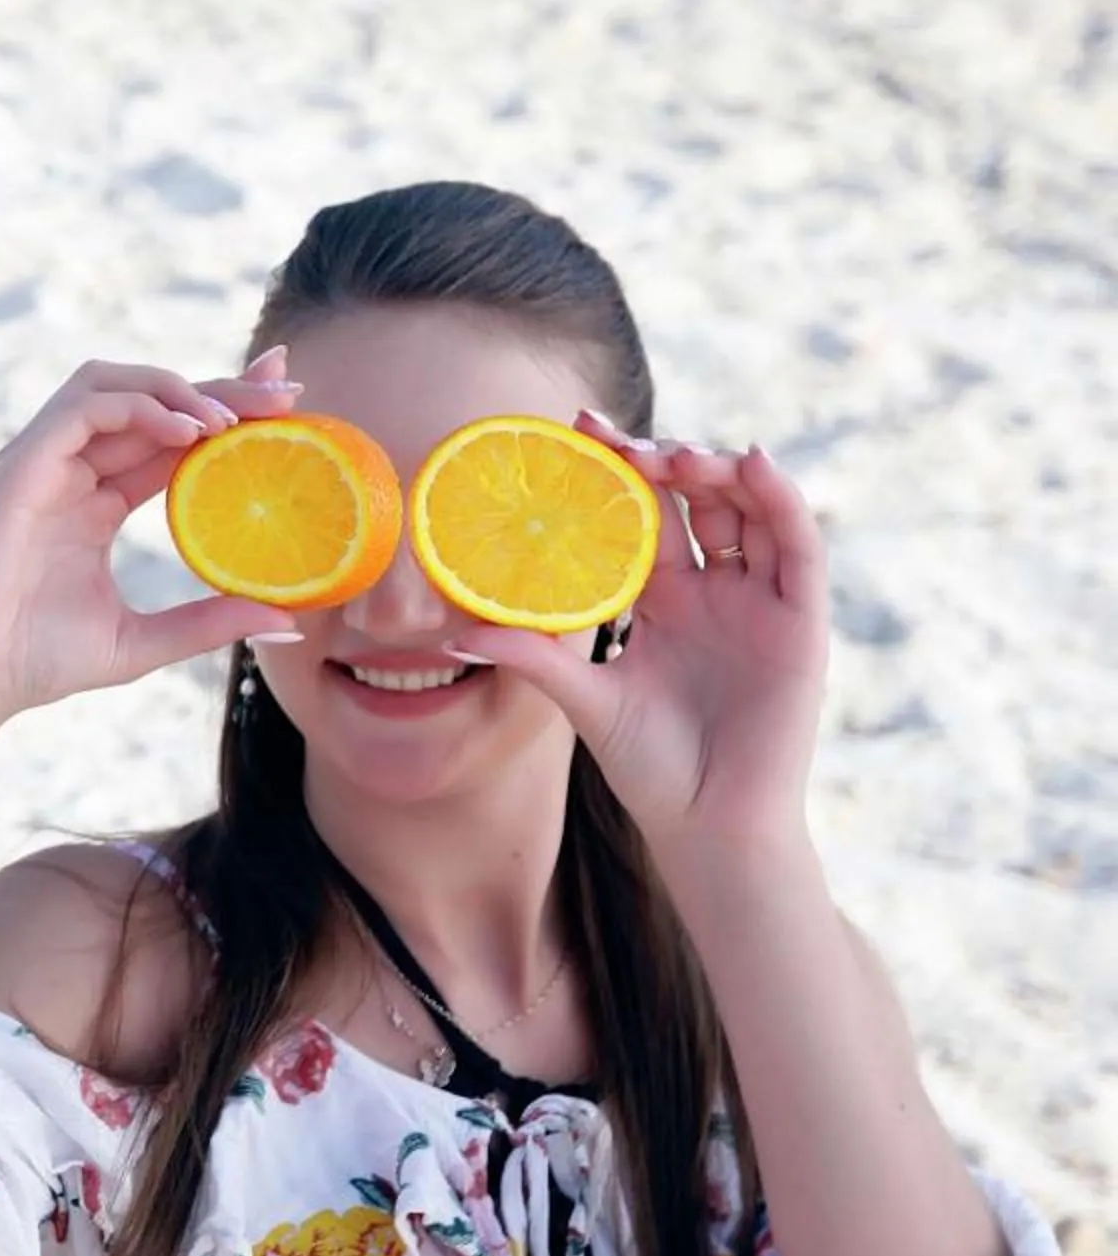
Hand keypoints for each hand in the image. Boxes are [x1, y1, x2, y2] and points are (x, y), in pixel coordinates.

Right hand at [0, 353, 302, 734]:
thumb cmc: (31, 664)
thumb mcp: (142, 642)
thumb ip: (208, 622)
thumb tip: (288, 622)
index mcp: (91, 504)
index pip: (166, 439)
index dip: (223, 413)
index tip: (287, 406)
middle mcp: (67, 473)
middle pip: (149, 402)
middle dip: (219, 387)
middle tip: (285, 390)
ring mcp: (40, 464)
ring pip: (112, 386)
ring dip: (177, 388)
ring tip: (230, 416)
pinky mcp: (19, 466)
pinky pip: (83, 407)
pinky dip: (138, 406)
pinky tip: (186, 432)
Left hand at [462, 415, 829, 857]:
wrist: (709, 824)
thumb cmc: (650, 767)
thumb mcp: (584, 701)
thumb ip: (532, 658)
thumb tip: (456, 631)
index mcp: (660, 601)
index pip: (640, 518)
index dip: (617, 472)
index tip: (579, 430)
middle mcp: (711, 590)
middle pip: (694, 501)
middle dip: (661, 461)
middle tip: (617, 439)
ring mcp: (758, 601)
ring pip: (746, 511)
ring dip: (716, 471)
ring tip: (675, 453)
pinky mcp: (799, 620)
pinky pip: (796, 548)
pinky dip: (780, 503)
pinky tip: (755, 464)